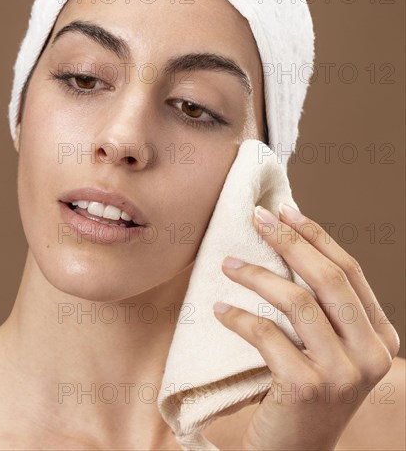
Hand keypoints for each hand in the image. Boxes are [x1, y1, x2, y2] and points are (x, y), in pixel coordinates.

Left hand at [212, 203, 400, 450]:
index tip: (285, 209)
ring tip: (227, 263)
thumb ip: (321, 306)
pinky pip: (266, 335)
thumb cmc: (303, 389)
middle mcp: (372, 355)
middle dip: (289, 241)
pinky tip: (219, 309)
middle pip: (327, 279)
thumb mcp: (325, 346)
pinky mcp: (308, 389)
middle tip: (256, 218)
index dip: (316, 236)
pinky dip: (238, 317)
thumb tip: (287, 242)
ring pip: (298, 302)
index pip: (349, 272)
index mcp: (380, 337)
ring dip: (257, 275)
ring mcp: (343, 374)